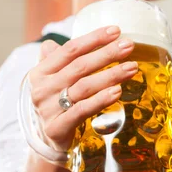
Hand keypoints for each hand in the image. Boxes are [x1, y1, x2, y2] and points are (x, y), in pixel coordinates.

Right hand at [28, 26, 137, 152]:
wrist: (46, 140)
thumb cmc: (56, 103)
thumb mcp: (53, 80)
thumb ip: (57, 61)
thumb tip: (53, 41)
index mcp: (40, 72)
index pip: (69, 50)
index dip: (93, 39)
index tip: (116, 31)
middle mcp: (41, 88)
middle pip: (79, 66)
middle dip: (107, 54)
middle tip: (129, 46)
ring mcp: (48, 108)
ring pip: (84, 87)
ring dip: (110, 75)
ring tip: (132, 67)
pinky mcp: (57, 127)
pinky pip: (83, 110)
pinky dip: (101, 99)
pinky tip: (118, 91)